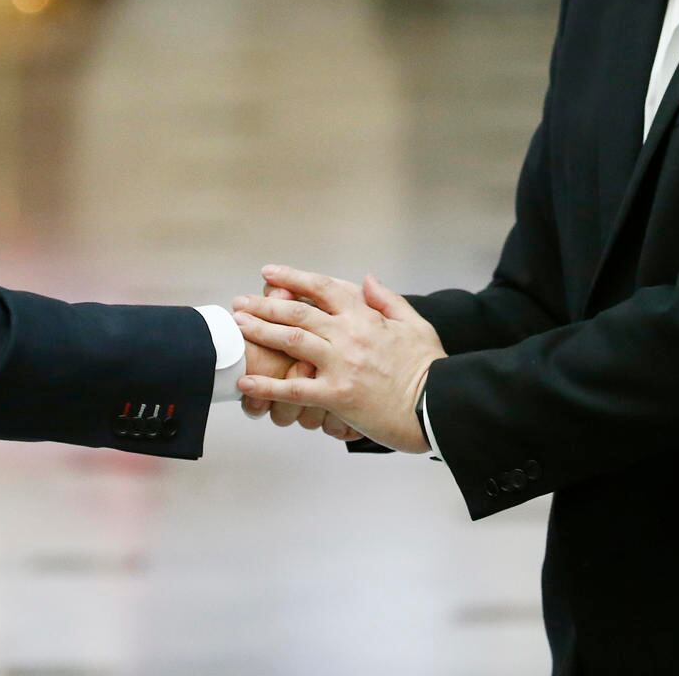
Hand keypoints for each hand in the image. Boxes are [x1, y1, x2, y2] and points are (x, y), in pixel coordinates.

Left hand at [234, 266, 444, 453]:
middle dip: (264, 304)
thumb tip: (367, 278)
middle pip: (298, 311)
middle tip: (240, 302)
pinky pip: (294, 389)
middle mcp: (349, 335)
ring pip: (292, 341)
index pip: (323, 288)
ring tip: (238, 326)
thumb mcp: (415, 324)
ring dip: (261, 331)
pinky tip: (245, 384)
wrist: (440, 405)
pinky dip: (267, 386)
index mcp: (366, 316)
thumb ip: (387, 300)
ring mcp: (341, 365)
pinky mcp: (337, 396)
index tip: (269, 273)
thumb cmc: (430, 368)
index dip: (293, 277)